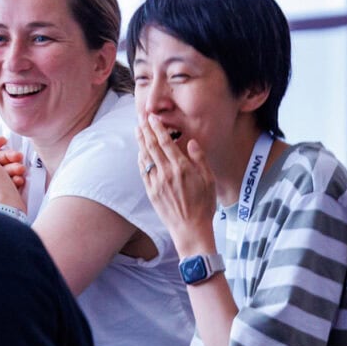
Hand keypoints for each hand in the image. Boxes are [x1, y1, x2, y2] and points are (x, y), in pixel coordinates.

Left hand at [0, 137, 26, 190]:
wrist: (9, 213)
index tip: (4, 140)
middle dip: (8, 157)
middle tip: (17, 156)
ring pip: (5, 168)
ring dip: (14, 167)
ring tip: (20, 170)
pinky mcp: (6, 192)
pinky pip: (12, 179)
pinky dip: (16, 178)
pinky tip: (18, 180)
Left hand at [137, 116, 217, 254]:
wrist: (190, 228)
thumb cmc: (204, 205)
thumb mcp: (209, 180)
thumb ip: (200, 159)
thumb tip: (191, 142)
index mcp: (182, 168)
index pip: (166, 143)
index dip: (157, 128)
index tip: (152, 117)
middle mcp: (167, 173)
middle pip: (152, 146)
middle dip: (145, 130)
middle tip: (140, 117)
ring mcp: (157, 182)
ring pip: (145, 157)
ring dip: (140, 141)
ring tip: (137, 129)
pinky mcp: (151, 191)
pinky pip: (143, 171)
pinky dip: (141, 158)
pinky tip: (140, 151)